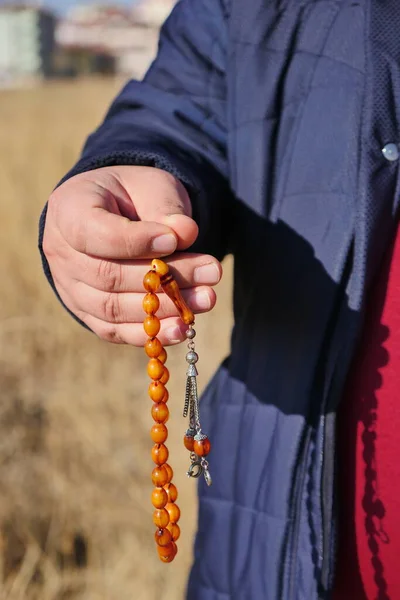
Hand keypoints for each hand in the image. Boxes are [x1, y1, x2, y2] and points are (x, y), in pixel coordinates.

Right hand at [42, 166, 221, 344]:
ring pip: (113, 308)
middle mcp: (60, 254)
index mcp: (68, 211)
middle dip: (163, 279)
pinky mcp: (88, 314)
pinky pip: (115, 331)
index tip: (174, 240)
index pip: (95, 234)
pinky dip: (150, 334)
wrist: (114, 214)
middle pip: (108, 277)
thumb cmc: (132, 195)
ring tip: (206, 299)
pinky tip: (183, 329)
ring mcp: (70, 289)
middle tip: (211, 271)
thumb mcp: (151, 186)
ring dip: (163, 309)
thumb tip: (186, 233)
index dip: (136, 241)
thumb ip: (165, 207)